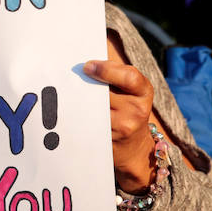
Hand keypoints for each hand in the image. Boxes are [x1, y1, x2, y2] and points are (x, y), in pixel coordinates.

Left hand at [83, 56, 155, 194]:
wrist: (133, 146)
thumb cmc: (128, 108)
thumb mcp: (132, 90)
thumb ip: (115, 74)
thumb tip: (86, 64)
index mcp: (143, 92)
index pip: (130, 77)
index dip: (107, 69)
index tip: (87, 66)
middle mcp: (137, 110)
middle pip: (105, 92)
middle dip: (86, 85)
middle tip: (70, 79)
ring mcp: (123, 128)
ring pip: (92, 108)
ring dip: (78, 101)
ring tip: (68, 95)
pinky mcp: (108, 141)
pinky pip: (87, 124)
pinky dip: (77, 116)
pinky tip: (70, 111)